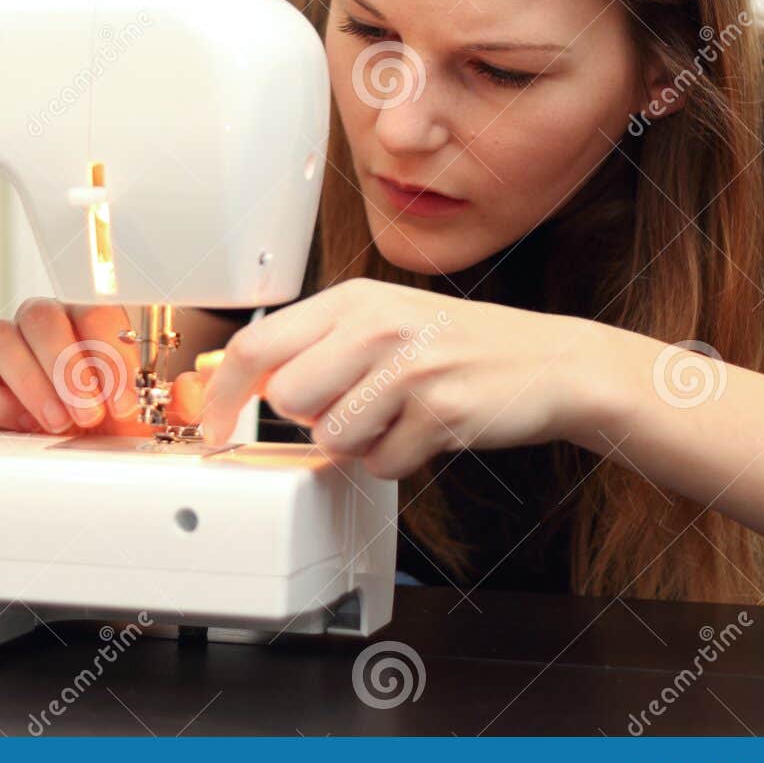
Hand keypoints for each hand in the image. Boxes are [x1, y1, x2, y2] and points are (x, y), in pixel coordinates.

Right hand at [0, 299, 203, 434]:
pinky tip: (24, 425)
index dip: (108, 356)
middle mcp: (45, 325)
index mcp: (89, 320)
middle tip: (89, 414)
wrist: (78, 450)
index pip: (93, 311)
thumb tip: (190, 386)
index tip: (124, 401)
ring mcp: (8, 349)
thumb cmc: (114, 423)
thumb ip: (179, 402)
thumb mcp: (156, 417)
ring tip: (60, 423)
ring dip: (31, 383)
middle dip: (66, 367)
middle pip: (40, 315)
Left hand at [197, 277, 601, 477]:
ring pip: (332, 437)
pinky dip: (400, 460)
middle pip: (288, 399)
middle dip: (314, 417)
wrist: (550, 363)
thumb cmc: (461, 346)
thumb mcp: (386, 321)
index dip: (224, 394)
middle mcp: (377, 324)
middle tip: (358, 404)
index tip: (212, 425)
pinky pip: (381, 464)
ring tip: (400, 414)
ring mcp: (409, 367)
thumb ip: (321, 344)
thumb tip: (252, 385)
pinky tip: (428, 430)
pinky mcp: (438, 411)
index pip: (256, 344)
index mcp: (355, 299)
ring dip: (361, 442)